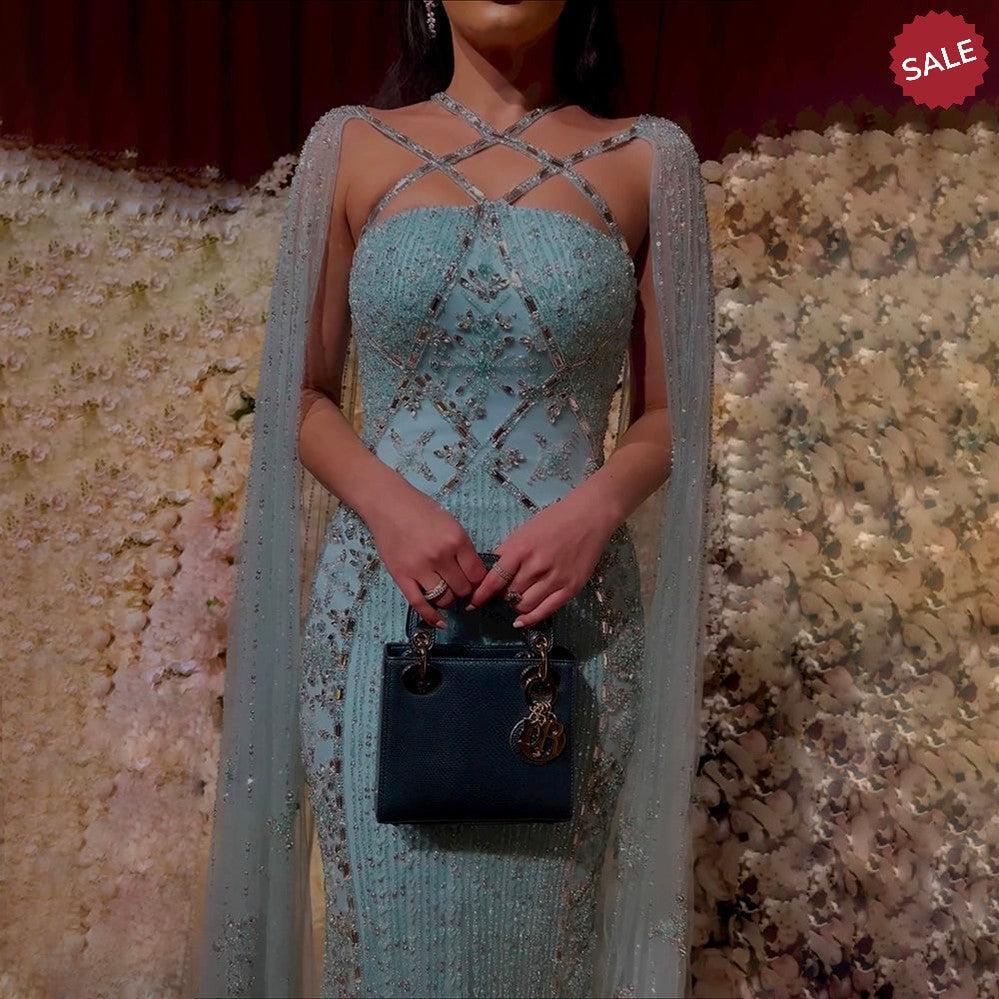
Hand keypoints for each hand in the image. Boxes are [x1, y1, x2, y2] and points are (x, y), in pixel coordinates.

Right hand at [364, 484, 487, 627]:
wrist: (388, 504)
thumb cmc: (421, 510)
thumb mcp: (451, 524)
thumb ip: (463, 548)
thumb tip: (474, 574)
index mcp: (456, 540)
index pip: (477, 574)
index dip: (478, 581)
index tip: (474, 581)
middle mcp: (440, 556)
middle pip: (462, 589)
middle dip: (464, 590)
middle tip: (458, 585)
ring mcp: (420, 568)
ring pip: (444, 598)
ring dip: (449, 599)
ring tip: (446, 591)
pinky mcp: (401, 577)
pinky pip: (419, 604)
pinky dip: (431, 617)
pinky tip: (440, 623)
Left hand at [466, 492, 619, 627]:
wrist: (589, 516)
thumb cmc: (554, 520)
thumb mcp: (524, 530)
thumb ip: (508, 552)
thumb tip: (491, 573)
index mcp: (521, 548)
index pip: (495, 579)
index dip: (481, 594)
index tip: (471, 603)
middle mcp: (537, 566)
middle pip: (509, 593)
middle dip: (501, 597)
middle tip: (499, 597)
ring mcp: (556, 578)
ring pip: (525, 604)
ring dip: (515, 606)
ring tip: (513, 602)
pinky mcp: (571, 587)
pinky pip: (546, 610)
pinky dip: (531, 618)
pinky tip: (521, 621)